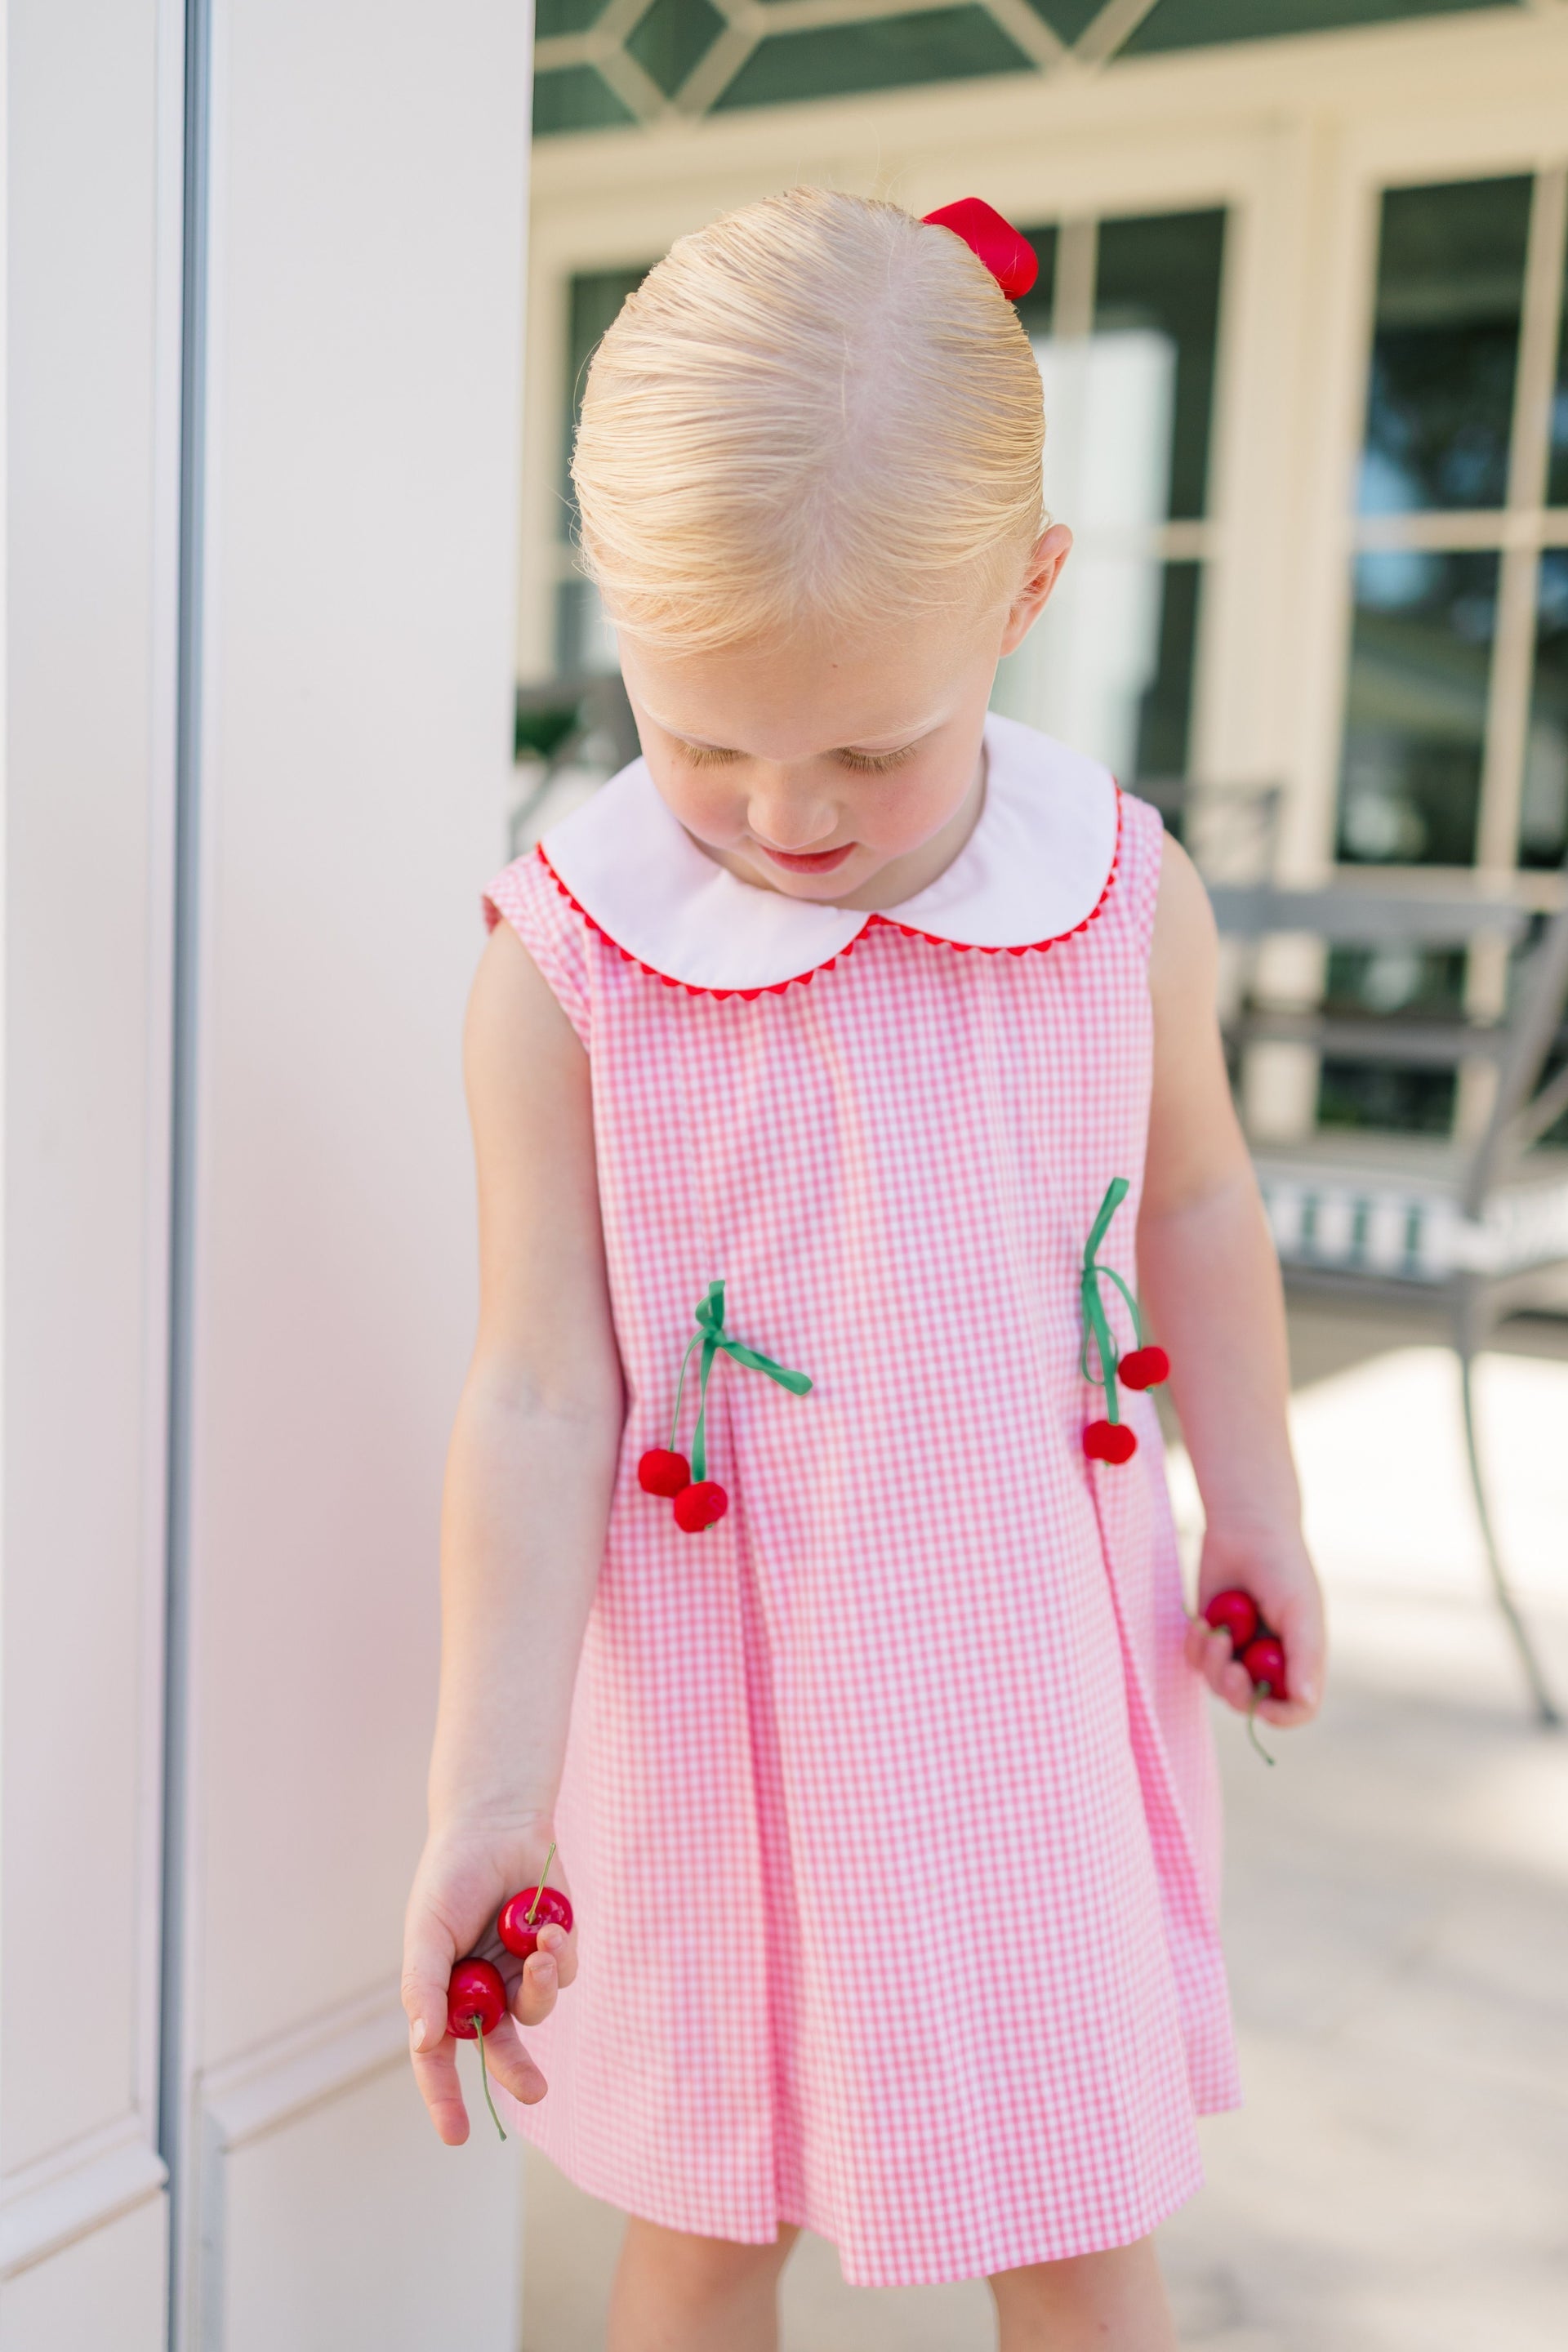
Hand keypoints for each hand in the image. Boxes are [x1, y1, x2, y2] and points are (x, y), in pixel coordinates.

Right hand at [401, 1814, 578, 2143]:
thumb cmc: (450, 1878)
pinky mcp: (558, 1950)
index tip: (456, 2134)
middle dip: (518, 2072)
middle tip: (535, 2090)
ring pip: (538, 2010)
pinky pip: (564, 1973)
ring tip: (539, 1947)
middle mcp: (484, 1990)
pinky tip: (548, 1923)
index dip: (444, 2098)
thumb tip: (425, 2043)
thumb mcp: (426, 1933)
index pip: (439, 2057)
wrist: (497, 1825)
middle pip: (501, 2048)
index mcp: (444, 1993)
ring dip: (541, 1986)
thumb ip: (423, 1988)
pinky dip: (558, 1954)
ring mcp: (522, 1972)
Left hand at [1184, 1518, 1324, 1731]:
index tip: (1260, 1702)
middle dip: (1236, 1690)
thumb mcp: (1300, 1611)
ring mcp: (1238, 1651)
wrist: (1245, 1528)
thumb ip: (1304, 1657)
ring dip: (1212, 1663)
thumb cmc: (1281, 1567)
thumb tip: (1305, 1701)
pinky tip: (1199, 1622)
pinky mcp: (1209, 1637)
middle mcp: (1270, 1661)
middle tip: (1229, 1666)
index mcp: (1301, 1659)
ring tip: (1214, 1630)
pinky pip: (1195, 1662)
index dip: (1279, 1715)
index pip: (1296, 1709)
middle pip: (1251, 1704)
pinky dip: (1195, 1648)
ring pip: (1218, 1686)